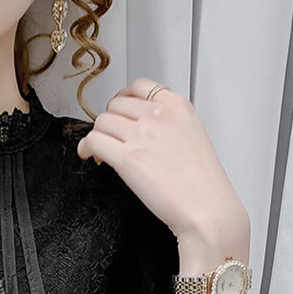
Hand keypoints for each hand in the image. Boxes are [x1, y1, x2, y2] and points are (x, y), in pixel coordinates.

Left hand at [76, 76, 249, 246]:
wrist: (207, 208)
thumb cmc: (202, 184)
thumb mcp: (191, 137)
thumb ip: (167, 125)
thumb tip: (141, 128)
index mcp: (178, 106)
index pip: (140, 86)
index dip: (123, 99)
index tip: (119, 112)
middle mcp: (159, 115)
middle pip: (116, 104)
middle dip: (109, 121)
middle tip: (110, 137)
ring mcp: (142, 134)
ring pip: (102, 121)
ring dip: (96, 135)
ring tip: (99, 151)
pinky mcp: (127, 157)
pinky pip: (93, 141)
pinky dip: (85, 147)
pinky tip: (88, 155)